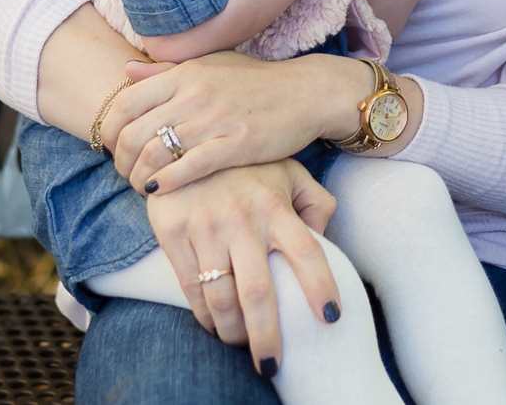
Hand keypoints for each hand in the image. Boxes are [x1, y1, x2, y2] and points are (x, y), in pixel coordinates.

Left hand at [107, 52, 365, 194]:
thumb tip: (126, 71)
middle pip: (132, 134)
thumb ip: (167, 70)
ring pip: (155, 154)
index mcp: (185, 73)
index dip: (110, 132)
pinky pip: (188, 168)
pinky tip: (161, 191)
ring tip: (143, 186)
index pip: (125, 103)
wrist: (306, 92)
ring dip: (139, 177)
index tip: (114, 149)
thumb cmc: (257, 82)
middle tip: (126, 174)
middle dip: (120, 162)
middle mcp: (195, 93)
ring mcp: (215, 119)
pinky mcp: (237, 144)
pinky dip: (167, 183)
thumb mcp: (211, 65)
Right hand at [146, 159, 340, 376]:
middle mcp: (243, 219)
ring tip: (242, 344)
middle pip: (259, 292)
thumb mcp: (288, 170)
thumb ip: (315, 201)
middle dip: (267, 337)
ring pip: (221, 297)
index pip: (308, 251)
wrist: (184, 140)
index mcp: (276, 206)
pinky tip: (214, 325)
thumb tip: (326, 237)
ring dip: (232, 332)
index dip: (321, 286)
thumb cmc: (246, 164)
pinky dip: (204, 315)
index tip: (331, 318)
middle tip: (272, 364)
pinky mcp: (174, 233)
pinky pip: (191, 288)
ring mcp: (207, 227)